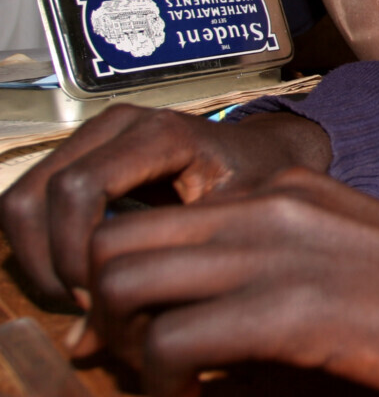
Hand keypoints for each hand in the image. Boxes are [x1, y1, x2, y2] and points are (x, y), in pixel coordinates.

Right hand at [0, 106, 329, 304]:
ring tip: (85, 294)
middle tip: (90, 305)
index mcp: (159, 135)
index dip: (74, 251)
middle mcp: (119, 125)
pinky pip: (30, 203)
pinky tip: (82, 277)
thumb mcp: (234, 225)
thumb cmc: (259, 188)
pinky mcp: (82, 155)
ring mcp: (96, 136)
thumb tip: (98, 337)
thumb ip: (176, 272)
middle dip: (51, 262)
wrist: (269, 154)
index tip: (100, 296)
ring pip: (21, 201)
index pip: (78, 190)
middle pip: (37, 196)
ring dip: (39, 257)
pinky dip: (41, 246)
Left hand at [80, 169, 378, 396]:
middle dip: (102, 308)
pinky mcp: (297, 307)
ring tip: (161, 381)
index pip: (151, 214)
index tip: (135, 329)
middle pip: (117, 241)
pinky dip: (165, 382)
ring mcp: (282, 251)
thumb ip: (271, 272)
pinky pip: (174, 341)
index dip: (121, 277)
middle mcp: (272, 204)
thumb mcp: (345, 260)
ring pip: (126, 283)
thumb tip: (182, 323)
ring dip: (123, 344)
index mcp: (285, 190)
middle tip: (130, 360)